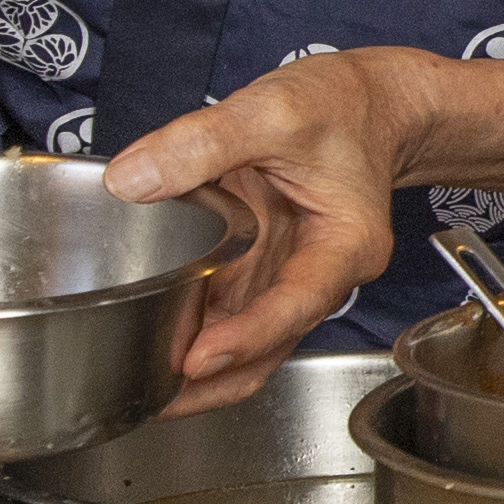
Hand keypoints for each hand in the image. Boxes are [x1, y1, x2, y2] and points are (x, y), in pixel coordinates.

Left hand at [98, 51, 433, 409]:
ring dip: (200, 369)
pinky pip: (234, 312)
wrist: (371, 103)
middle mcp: (323, 274)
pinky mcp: (271, 268)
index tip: (197, 360)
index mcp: (344, 244)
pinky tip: (152, 336)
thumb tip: (131, 181)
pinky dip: (198, 329)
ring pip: (250, 343)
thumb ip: (203, 141)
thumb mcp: (274, 107)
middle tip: (148, 400)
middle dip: (212, 382)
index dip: (247, 337)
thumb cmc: (343, 104)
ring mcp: (295, 276)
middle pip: (270, 347)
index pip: (296, 304)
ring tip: (138, 383)